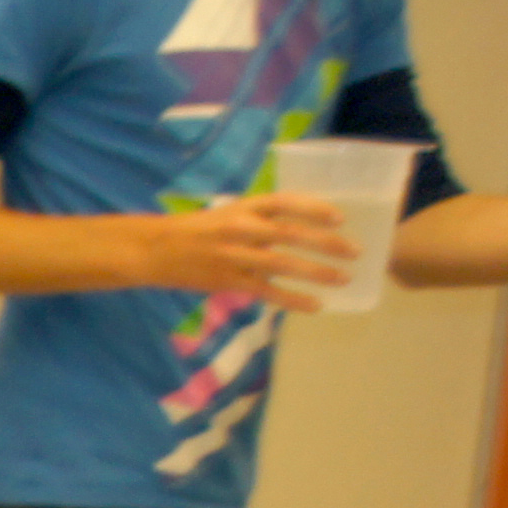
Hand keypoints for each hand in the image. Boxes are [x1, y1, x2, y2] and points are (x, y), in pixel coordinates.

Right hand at [149, 193, 352, 307]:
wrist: (152, 251)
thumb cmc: (194, 230)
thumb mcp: (227, 214)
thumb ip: (259, 219)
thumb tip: (299, 227)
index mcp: (242, 207)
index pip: (285, 202)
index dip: (314, 209)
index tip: (340, 218)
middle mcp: (240, 229)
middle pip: (291, 234)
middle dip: (326, 243)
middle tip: (355, 251)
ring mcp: (233, 256)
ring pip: (282, 264)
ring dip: (317, 272)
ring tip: (344, 278)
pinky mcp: (227, 282)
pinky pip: (266, 292)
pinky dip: (292, 299)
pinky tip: (315, 305)